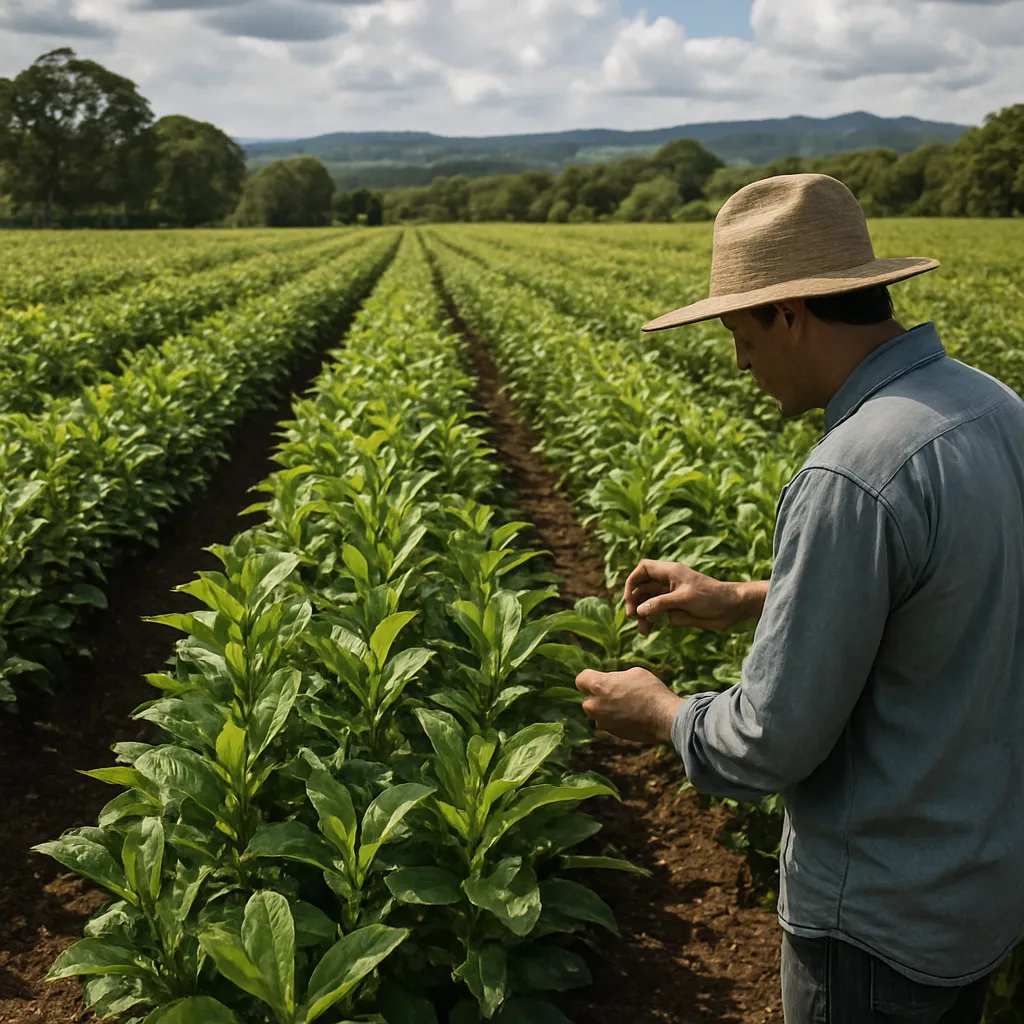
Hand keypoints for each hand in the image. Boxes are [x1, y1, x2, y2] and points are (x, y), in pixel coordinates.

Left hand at [575, 667, 683, 743]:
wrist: (664, 717)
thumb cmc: (650, 691)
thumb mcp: (633, 673)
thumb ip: (615, 678)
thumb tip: (611, 683)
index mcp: (599, 686)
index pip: (581, 679)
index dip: (589, 679)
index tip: (596, 679)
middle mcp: (595, 705)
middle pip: (588, 699)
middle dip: (598, 697)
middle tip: (617, 693)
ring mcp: (602, 722)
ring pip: (598, 713)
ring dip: (606, 710)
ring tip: (626, 705)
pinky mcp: (612, 733)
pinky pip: (608, 723)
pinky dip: (615, 720)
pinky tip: (630, 716)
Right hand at [624, 559, 757, 635]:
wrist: (732, 608)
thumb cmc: (711, 597)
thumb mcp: (684, 599)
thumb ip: (660, 604)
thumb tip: (640, 610)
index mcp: (670, 572)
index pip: (643, 569)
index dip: (633, 581)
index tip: (629, 597)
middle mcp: (668, 582)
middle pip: (642, 588)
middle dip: (635, 601)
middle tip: (632, 615)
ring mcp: (671, 596)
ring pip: (648, 602)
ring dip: (642, 614)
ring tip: (642, 629)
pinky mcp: (676, 609)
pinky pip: (657, 613)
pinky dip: (651, 620)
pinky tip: (648, 630)